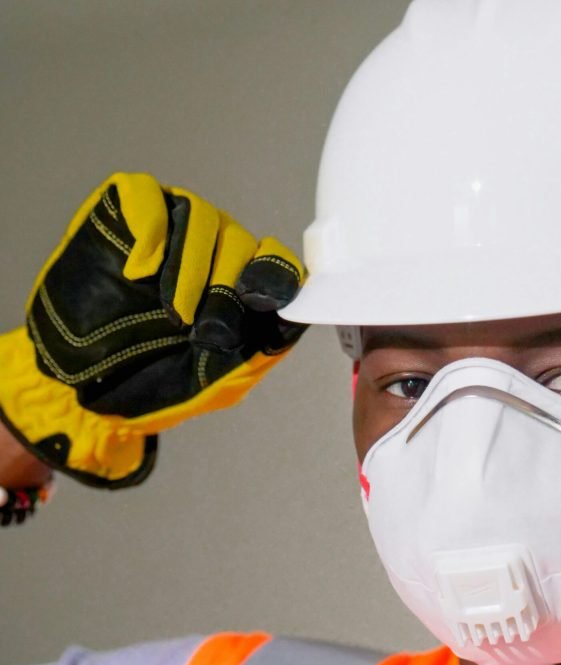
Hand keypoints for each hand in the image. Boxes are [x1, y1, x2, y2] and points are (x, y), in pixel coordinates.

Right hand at [0, 173, 306, 487]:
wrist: (78, 384)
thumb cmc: (154, 380)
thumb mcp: (216, 382)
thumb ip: (258, 352)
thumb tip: (293, 319)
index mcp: (242, 284)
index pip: (277, 262)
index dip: (274, 276)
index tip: (258, 301)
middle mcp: (214, 248)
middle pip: (240, 240)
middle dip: (223, 285)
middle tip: (196, 327)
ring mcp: (171, 224)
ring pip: (200, 216)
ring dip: (189, 266)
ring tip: (171, 311)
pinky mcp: (125, 211)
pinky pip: (146, 195)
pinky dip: (150, 228)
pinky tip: (139, 271)